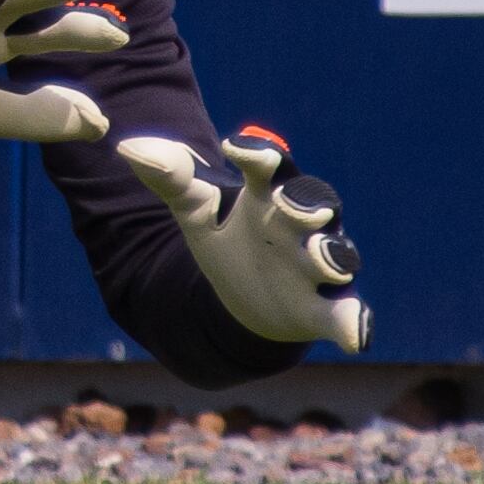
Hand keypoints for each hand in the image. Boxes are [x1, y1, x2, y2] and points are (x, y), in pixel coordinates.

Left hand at [117, 127, 371, 352]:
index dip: (256, 155)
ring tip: (323, 256)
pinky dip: (354, 323)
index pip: (268, 165)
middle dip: (304, 201)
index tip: (233, 149)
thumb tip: (128, 148)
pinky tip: (355, 335)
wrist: (240, 297)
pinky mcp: (325, 310)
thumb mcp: (194, 210)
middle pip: (312, 202)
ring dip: (332, 254)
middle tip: (291, 203)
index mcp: (267, 193)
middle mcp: (300, 225)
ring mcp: (316, 267)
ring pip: (336, 254)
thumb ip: (169, 179)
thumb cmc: (224, 238)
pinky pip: (346, 314)